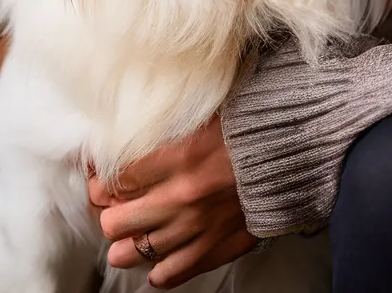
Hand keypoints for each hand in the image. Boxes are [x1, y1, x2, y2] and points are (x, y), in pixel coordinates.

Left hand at [88, 114, 257, 288]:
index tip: (103, 175)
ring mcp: (196, 229)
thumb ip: (163, 130)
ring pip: (131, 255)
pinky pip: (167, 275)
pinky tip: (160, 250)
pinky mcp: (214, 249)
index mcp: (178, 157)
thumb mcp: (199, 116)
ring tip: (133, 229)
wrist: (289, 151)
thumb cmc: (245, 127)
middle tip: (114, 203)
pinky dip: (158, 267)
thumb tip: (126, 138)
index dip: (102, 178)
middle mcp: (181, 198)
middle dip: (109, 212)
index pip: (115, 180)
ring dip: (127, 243)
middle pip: (114, 223)